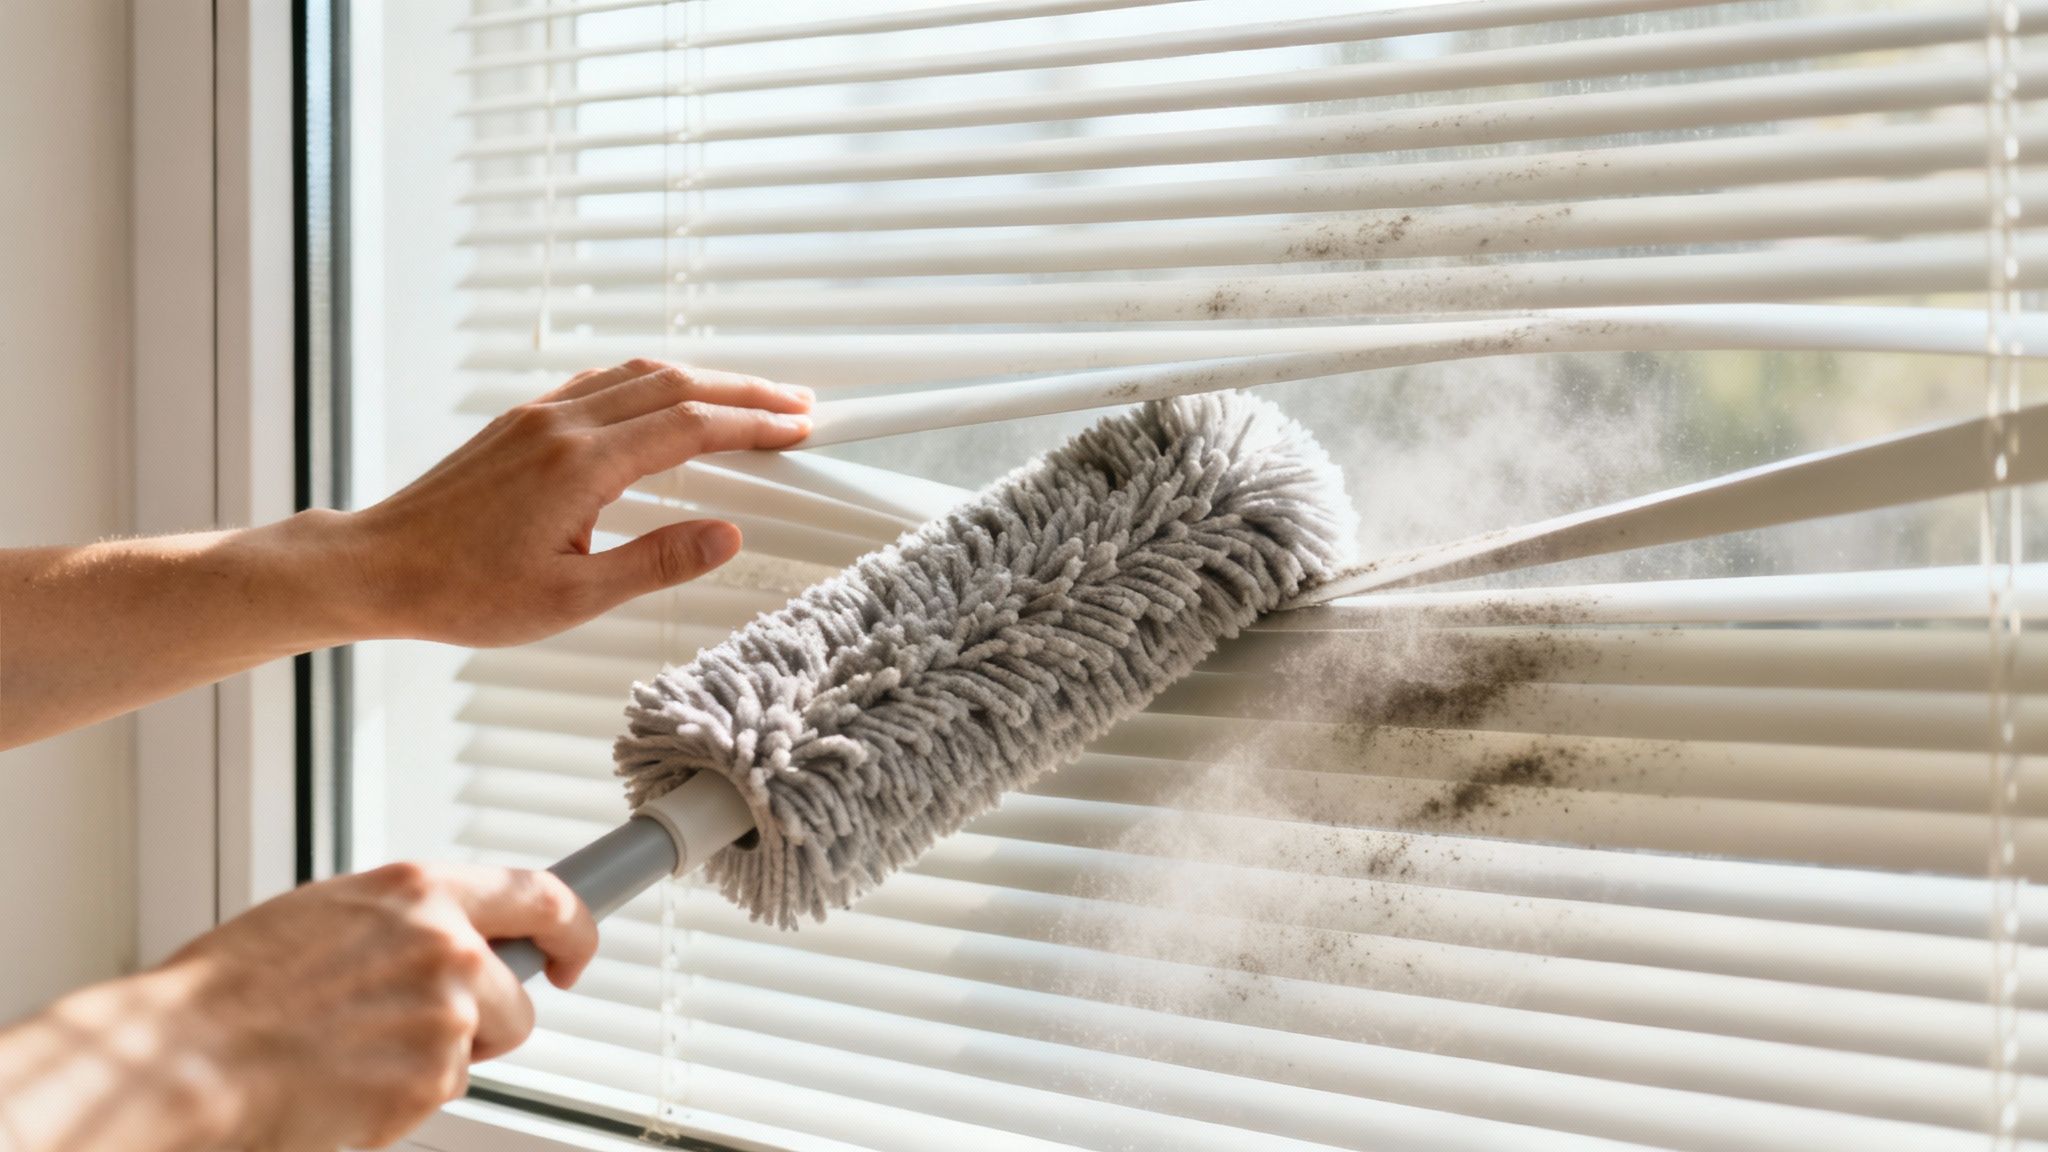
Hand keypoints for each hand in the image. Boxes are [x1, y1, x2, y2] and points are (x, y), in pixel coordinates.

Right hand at [152, 862, 597, 1151]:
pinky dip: (400, 1097)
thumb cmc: (234, 988)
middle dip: (486, 1019)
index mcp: (419, 892)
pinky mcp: (431, 1078)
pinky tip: (342, 1083)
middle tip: (419, 1031)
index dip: (573, 927)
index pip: (541, 894)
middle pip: (515, 995)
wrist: (187, 1055)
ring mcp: (446, 1015)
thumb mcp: (328, 915)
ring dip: (432, 1059)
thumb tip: (446, 935)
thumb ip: (402, 920)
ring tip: (352, 1053)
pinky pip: (437, 1092)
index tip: (573, 950)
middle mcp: (447, 946)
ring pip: (476, 1050)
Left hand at [343, 359, 811, 646]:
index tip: (799, 428)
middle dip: (744, 391)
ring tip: (747, 401)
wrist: (376, 567)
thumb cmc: (461, 591)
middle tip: (797, 404)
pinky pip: (602, 382)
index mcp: (579, 464)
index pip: (691, 426)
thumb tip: (726, 535)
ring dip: (702, 380)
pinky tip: (668, 400)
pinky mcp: (522, 422)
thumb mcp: (571, 597)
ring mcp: (538, 416)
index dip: (754, 425)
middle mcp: (560, 425)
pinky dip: (653, 382)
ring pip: (639, 374)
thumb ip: (656, 561)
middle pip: (675, 383)